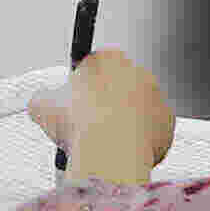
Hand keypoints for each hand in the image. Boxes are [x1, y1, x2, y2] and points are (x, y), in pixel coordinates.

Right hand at [36, 49, 173, 185]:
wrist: (109, 151)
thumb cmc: (80, 124)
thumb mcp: (41, 105)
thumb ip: (43, 98)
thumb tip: (41, 103)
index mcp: (108, 58)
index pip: (95, 67)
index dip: (82, 88)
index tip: (76, 104)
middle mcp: (138, 72)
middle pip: (118, 87)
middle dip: (105, 104)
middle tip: (88, 126)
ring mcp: (157, 98)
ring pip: (136, 111)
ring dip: (123, 123)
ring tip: (104, 144)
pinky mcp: (168, 124)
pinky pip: (152, 132)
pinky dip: (139, 142)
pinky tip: (121, 152)